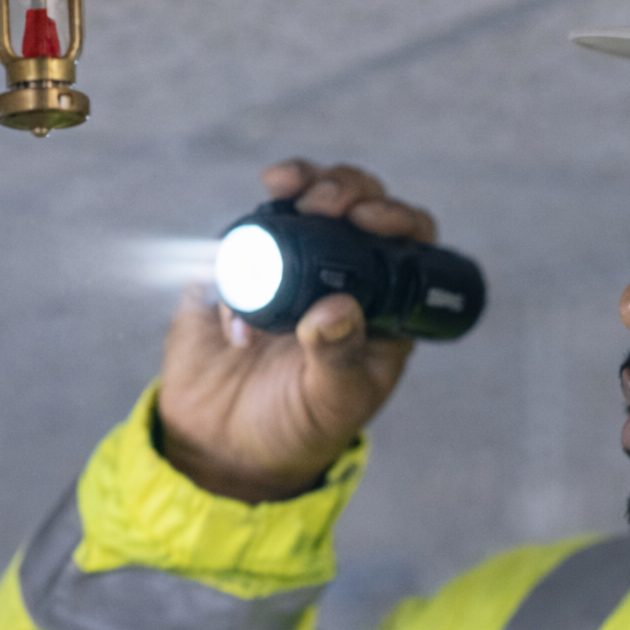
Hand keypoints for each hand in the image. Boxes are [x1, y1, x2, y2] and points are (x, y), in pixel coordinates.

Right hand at [156, 161, 437, 502]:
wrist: (223, 447)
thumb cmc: (297, 428)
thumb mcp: (329, 402)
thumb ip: (337, 358)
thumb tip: (337, 309)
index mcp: (382, 306)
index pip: (406, 243)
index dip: (396, 218)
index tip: (368, 218)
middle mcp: (341, 275)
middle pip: (357, 205)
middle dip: (343, 188)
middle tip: (322, 202)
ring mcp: (289, 266)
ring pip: (305, 202)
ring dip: (299, 183)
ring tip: (283, 188)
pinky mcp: (239, 269)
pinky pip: (244, 233)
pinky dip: (240, 231)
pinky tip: (234, 262)